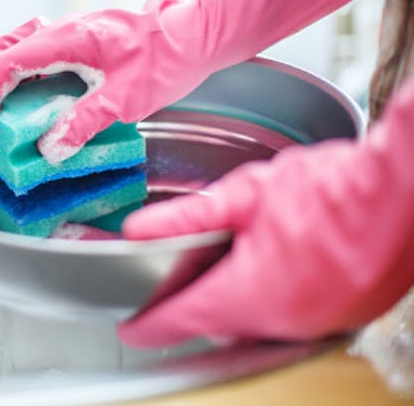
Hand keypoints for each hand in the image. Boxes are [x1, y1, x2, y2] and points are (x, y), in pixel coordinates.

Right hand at [0, 0, 362, 163]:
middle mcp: (62, 30)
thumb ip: (84, 122)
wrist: (193, 37)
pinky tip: (22, 98)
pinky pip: (33, 52)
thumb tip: (50, 148)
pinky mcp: (77, 41)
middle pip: (1, 50)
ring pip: (14, 47)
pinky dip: (17, 74)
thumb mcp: (126, 99)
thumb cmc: (167, 61)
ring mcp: (68, 32)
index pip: (9, 65)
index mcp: (69, 39)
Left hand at [117, 79, 413, 346]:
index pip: (183, 320)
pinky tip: (277, 267)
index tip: (132, 330)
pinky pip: (289, 319)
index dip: (150, 325)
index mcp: (251, 292)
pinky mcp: (341, 317)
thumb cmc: (333, 188)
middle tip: (185, 275)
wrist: (404, 189)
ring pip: (254, 323)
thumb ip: (186, 217)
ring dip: (237, 300)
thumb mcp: (246, 194)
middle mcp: (282, 321)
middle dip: (197, 303)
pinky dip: (273, 300)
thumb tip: (139, 230)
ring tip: (238, 259)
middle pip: (218, 322)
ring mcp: (315, 324)